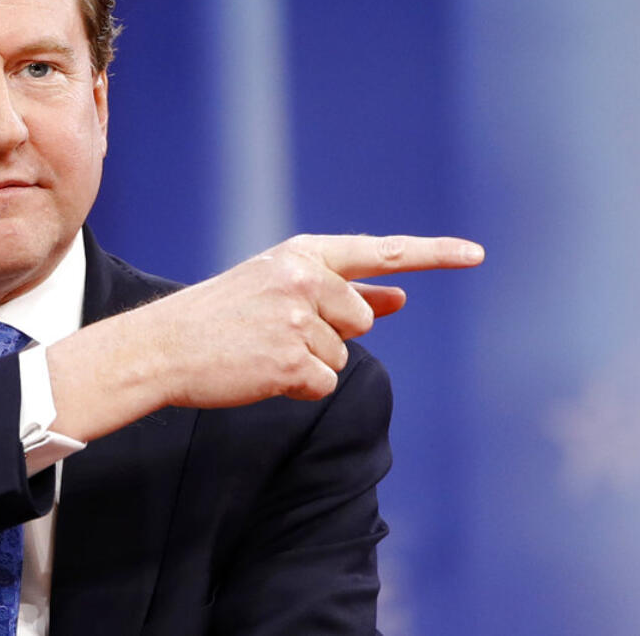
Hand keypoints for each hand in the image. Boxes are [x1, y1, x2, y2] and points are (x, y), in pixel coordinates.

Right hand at [47, 234, 483, 440]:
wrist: (164, 346)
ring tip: (260, 351)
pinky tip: (260, 372)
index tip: (475, 255)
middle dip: (330, 334)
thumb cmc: (221, 317)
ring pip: (342, 357)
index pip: (378, 252)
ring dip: (309, 364)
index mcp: (301, 255)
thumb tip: (399, 300)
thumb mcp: (279, 289)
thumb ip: (343, 293)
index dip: (432, 255)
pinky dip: (297, 387)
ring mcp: (299, 319)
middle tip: (272, 332)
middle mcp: (305, 279)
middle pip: (360, 319)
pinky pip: (324, 384)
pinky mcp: (292, 359)